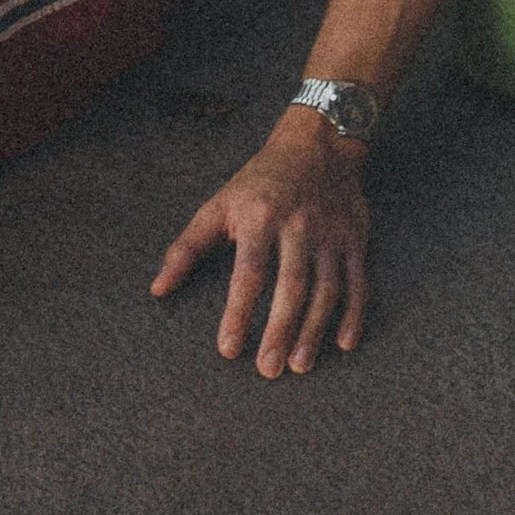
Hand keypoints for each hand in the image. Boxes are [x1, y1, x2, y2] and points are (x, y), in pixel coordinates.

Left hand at [150, 109, 369, 376]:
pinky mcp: (354, 240)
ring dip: (314, 330)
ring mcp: (330, 233)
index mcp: (260, 216)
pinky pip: (357, 281)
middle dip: (280, 330)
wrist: (317, 144)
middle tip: (268, 370)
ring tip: (299, 364)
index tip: (227, 349)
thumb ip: (187, 248)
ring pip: (326, 288)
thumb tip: (157, 289)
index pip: (249, 271)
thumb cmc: (259, 182)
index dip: (238, 311)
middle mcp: (298, 225)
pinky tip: (344, 344)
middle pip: (292, 285)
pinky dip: (355, 313)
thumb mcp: (218, 204)